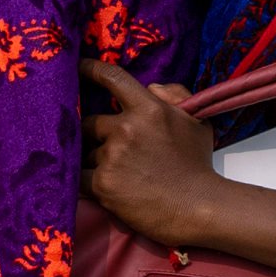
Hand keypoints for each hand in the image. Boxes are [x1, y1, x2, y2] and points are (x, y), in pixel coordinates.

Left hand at [78, 55, 221, 247]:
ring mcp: (111, 157)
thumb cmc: (198, 165)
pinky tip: (103, 186)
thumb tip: (150, 86)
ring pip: (86, 152)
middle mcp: (126, 129)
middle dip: (96, 134)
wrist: (198, 208)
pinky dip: (87, 180)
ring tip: (119, 173)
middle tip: (112, 149)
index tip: (76, 67)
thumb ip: (175, 94)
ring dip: (95, 160)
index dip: (90, 69)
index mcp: (149, 109)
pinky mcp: (102, 184)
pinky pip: (80, 176)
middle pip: (90, 122)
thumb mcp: (196, 120)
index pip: (112, 78)